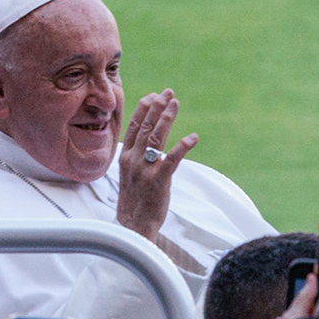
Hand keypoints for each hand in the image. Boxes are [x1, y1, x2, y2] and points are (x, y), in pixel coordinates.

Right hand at [116, 90, 198, 241]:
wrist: (132, 226)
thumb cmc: (134, 201)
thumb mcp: (128, 174)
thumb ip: (136, 156)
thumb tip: (145, 140)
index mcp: (125, 157)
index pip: (133, 127)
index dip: (143, 109)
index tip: (152, 95)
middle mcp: (133, 160)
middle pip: (145, 128)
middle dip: (157, 107)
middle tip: (168, 93)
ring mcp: (144, 171)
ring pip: (156, 138)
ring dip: (166, 118)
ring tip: (175, 104)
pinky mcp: (158, 182)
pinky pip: (172, 160)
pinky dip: (182, 147)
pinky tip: (193, 137)